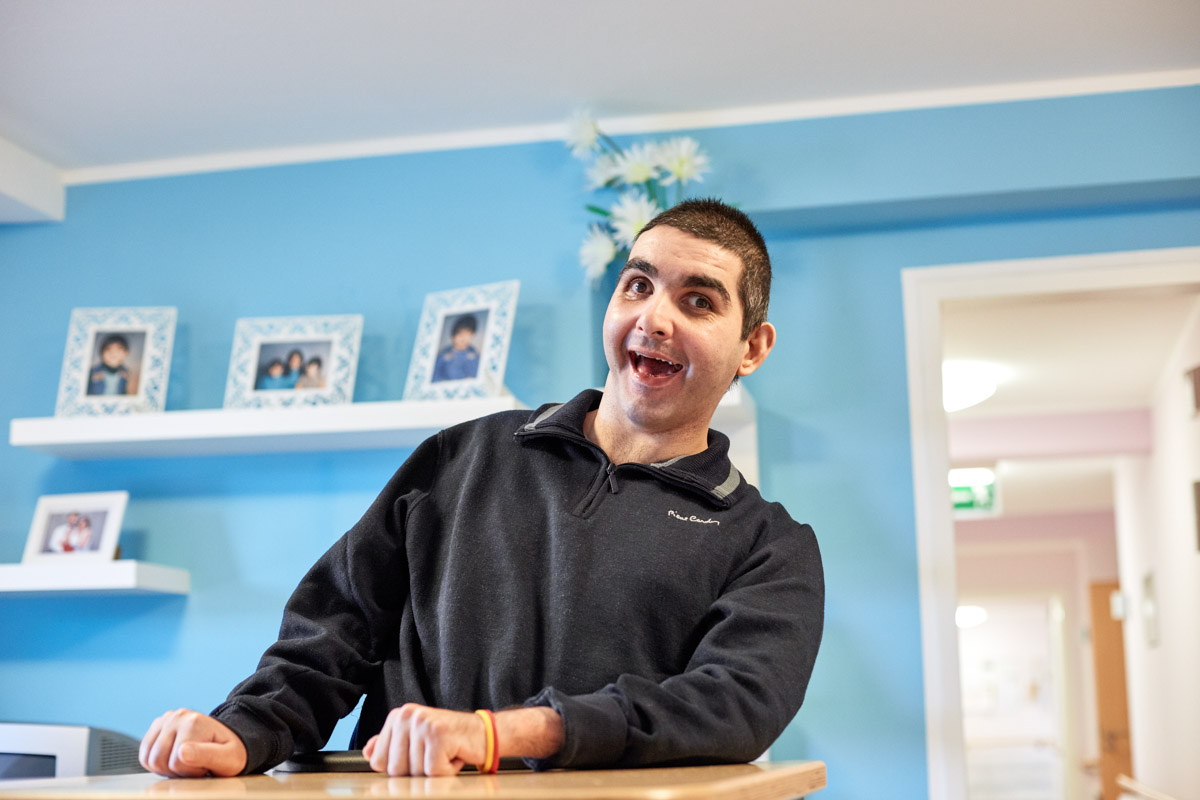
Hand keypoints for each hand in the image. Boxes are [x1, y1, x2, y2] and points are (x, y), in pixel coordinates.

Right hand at [139, 708, 247, 777]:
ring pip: (149, 759)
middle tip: (196, 764)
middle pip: (158, 761)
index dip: (192, 771)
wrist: (228, 741)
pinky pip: (144, 755)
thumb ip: (207, 755)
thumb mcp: (227, 758)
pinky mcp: (157, 726)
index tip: (206, 765)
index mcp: (194, 722)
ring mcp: (166, 719)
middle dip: (177, 770)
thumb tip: (182, 751)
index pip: (177, 762)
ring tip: (186, 760)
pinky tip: (173, 758)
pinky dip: (156, 763)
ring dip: (166, 767)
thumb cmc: (229, 753)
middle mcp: (178, 716)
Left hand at [362, 704, 484, 776]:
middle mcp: (407, 715)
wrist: (483, 733)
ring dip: (434, 771)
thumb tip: (369, 752)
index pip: (378, 760)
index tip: (418, 755)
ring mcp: (423, 723)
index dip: (400, 768)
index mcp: (398, 716)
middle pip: (395, 769)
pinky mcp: (438, 735)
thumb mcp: (415, 740)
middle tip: (434, 755)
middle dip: (417, 771)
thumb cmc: (449, 739)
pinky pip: (434, 772)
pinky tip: (454, 755)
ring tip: (444, 754)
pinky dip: (447, 771)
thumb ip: (390, 745)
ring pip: (414, 772)